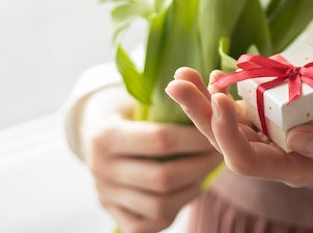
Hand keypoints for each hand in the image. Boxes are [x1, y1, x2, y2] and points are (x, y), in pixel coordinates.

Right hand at [80, 87, 221, 232]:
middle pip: (163, 177)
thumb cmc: (128, 109)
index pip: (161, 140)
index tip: (217, 130)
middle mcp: (100, 169)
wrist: (93, 131)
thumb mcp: (138, 96)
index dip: (196, 138)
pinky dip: (175, 209)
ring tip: (207, 170)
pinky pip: (149, 223)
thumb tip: (212, 93)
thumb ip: (168, 101)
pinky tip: (188, 188)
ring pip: (159, 205)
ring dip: (192, 189)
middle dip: (200, 165)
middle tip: (220, 153)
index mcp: (105, 135)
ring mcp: (105, 195)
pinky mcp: (113, 213)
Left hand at [166, 69, 312, 187]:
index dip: (228, 134)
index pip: (249, 161)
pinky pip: (244, 105)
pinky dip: (227, 90)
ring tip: (183, 75)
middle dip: (200, 114)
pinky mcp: (276, 113)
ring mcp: (274, 133)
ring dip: (203, 100)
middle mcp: (278, 154)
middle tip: (178, 83)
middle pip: (227, 141)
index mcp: (297, 168)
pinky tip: (213, 74)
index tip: (220, 99)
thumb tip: (296, 139)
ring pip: (230, 122)